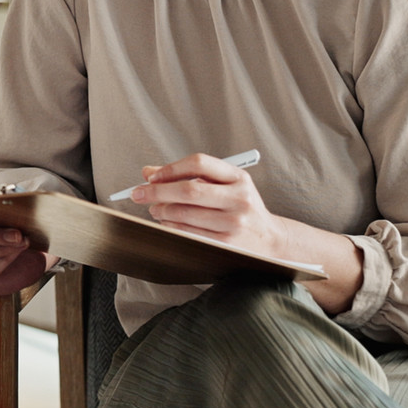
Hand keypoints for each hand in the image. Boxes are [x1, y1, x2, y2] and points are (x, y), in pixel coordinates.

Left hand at [129, 152, 284, 257]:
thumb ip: (188, 175)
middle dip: (157, 191)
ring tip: (154, 209)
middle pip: (189, 190)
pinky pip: (188, 233)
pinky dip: (170, 226)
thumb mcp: (223, 185)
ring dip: (161, 211)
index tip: (151, 176)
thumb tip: (148, 172)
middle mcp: (239, 198)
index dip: (171, 168)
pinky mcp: (226, 243)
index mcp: (239, 177)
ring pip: (185, 214)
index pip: (200, 163)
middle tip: (138, 193)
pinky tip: (166, 223)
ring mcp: (234, 223)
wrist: (270, 240)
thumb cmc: (240, 208)